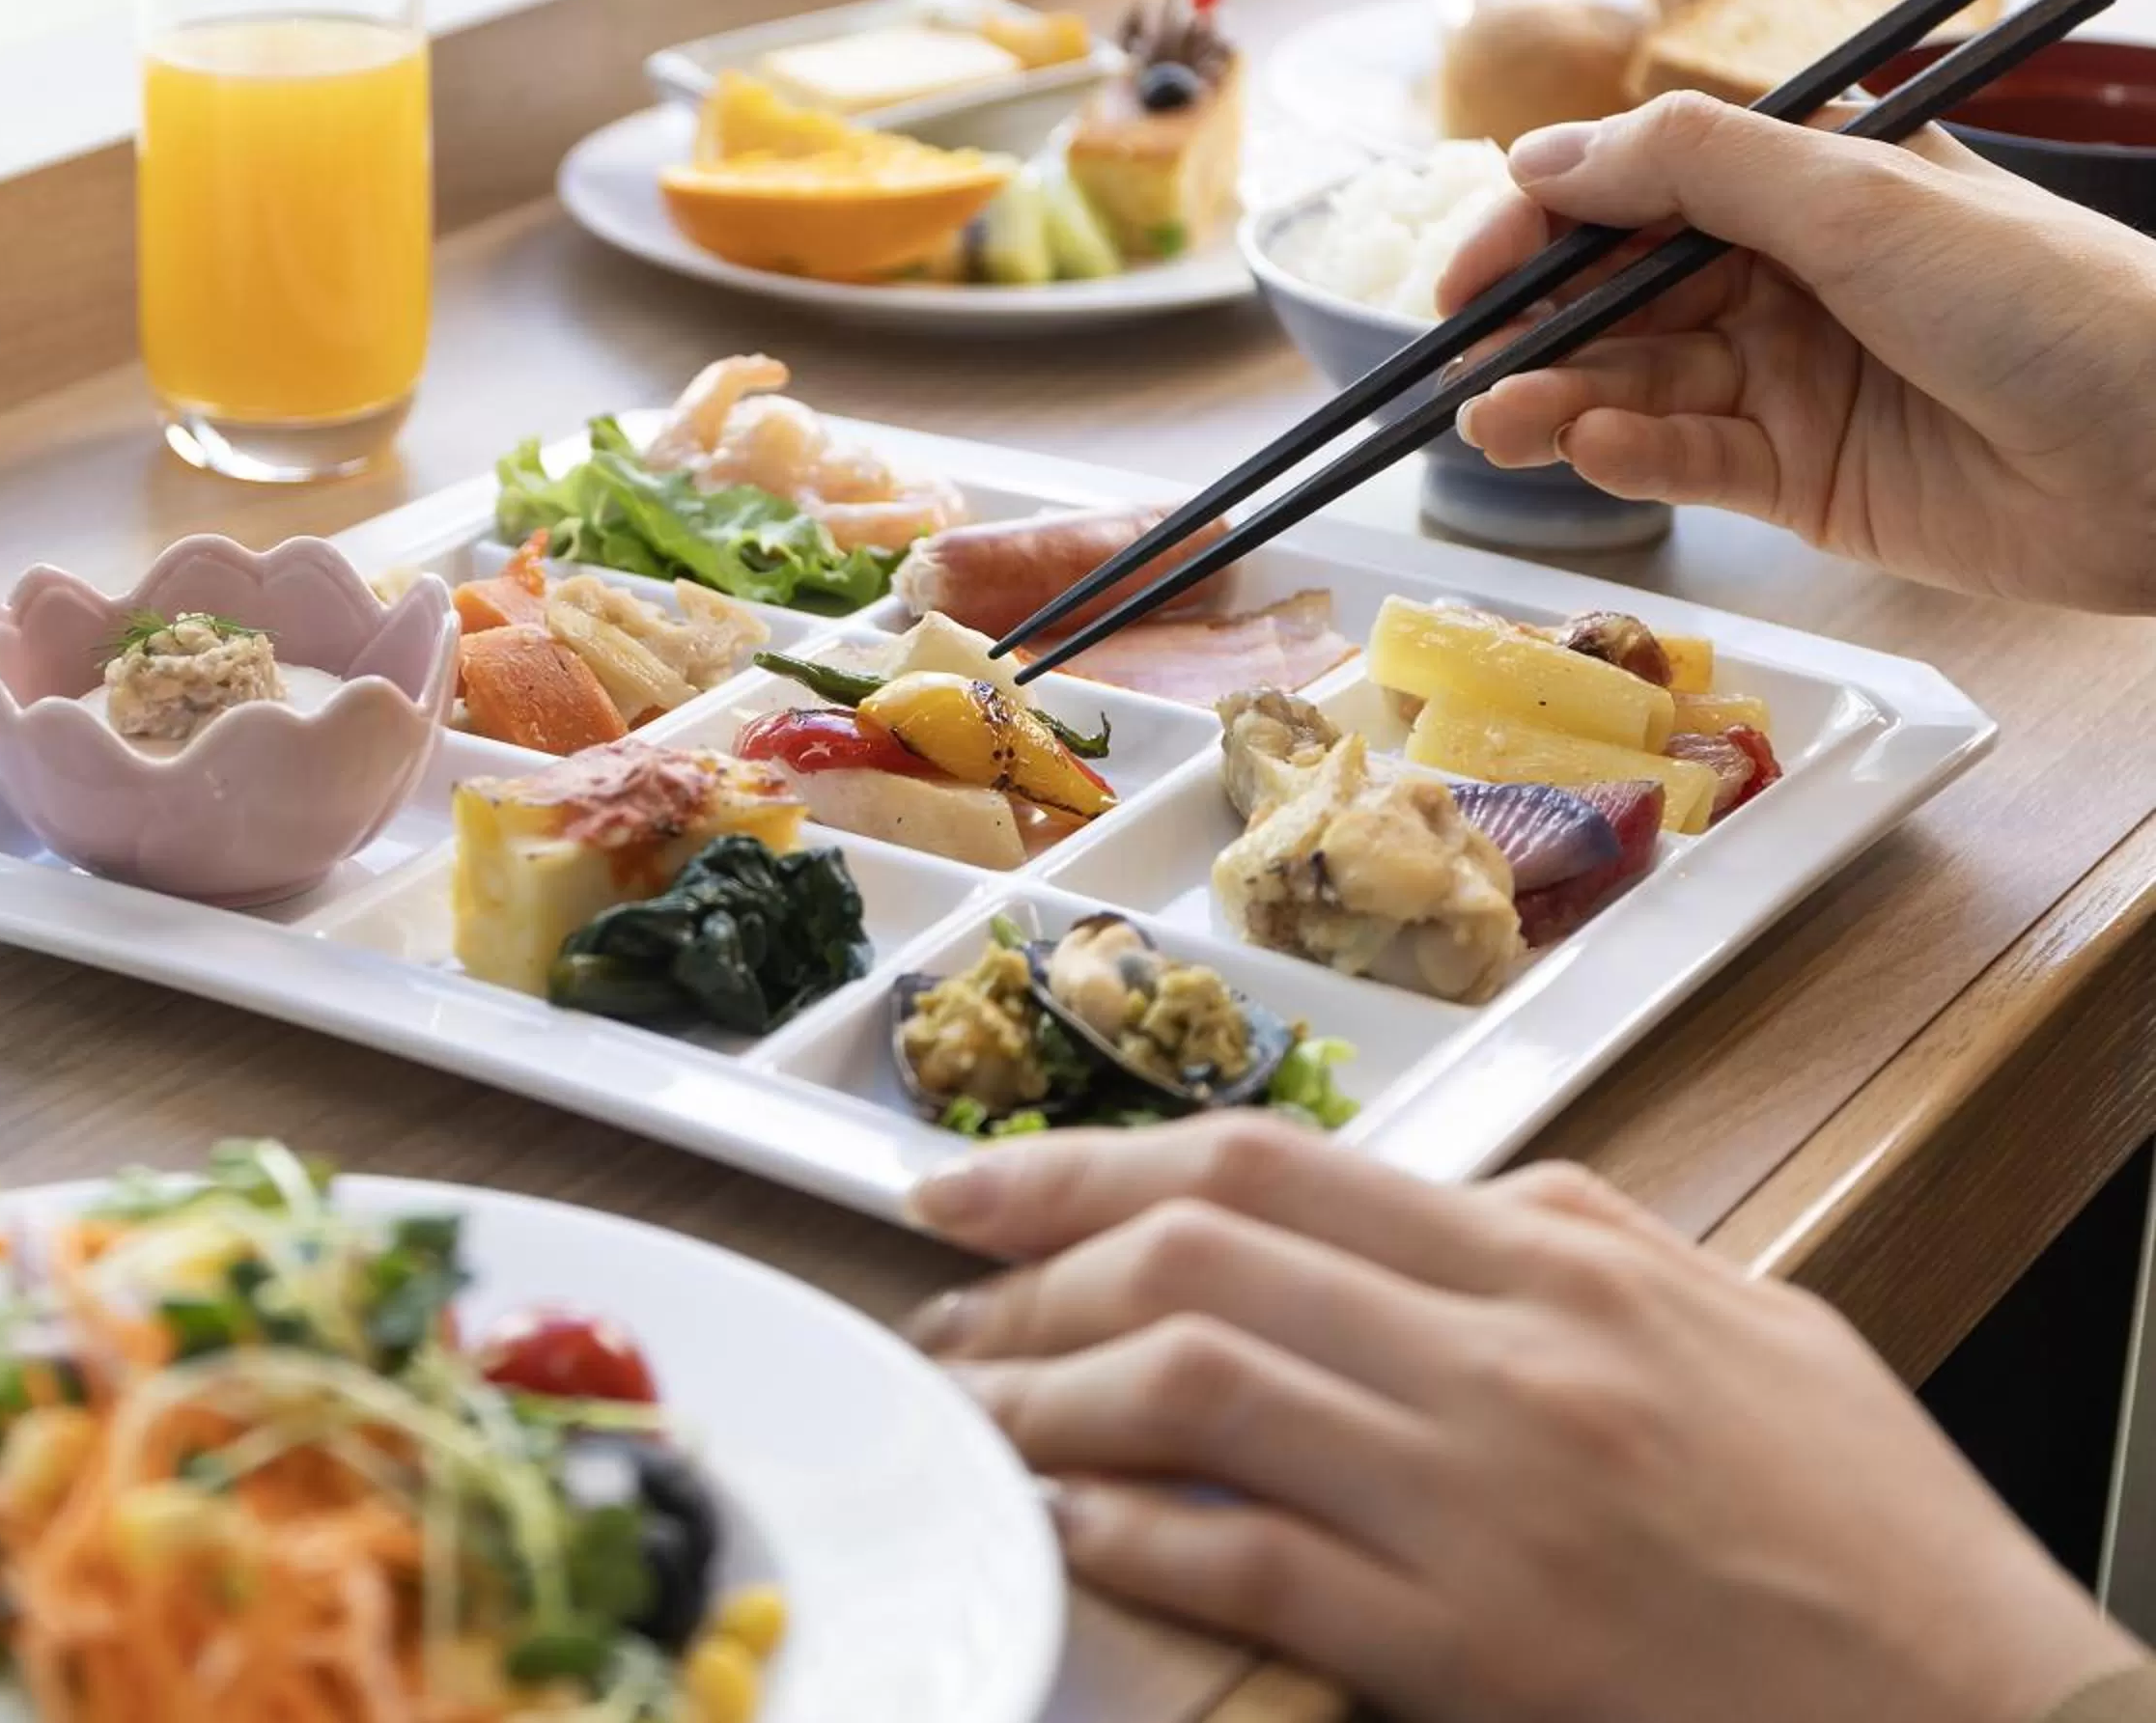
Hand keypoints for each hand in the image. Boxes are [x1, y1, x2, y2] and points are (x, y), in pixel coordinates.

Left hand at [908, 1116, 2140, 1722]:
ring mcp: (1480, 1502)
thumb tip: (1464, 1195)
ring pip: (1196, 1387)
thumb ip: (1587, 1238)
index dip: (1090, 1161)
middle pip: (1202, 1250)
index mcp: (1559, 1263)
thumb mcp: (1746, 1325)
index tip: (980, 1183)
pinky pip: (1252, 1563)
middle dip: (1033, 1259)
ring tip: (969, 1407)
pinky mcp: (1470, 1647)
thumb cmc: (1868, 1534)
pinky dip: (1134, 1536)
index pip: (1268, 1164)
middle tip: (941, 1293)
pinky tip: (1068, 1529)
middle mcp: (1504, 1357)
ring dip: (1047, 1392)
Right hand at [1436, 94, 2155, 613]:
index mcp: (1805, 182)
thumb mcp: (1857, 200)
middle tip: (1469, 364)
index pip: (1632, 189)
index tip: (1465, 273)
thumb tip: (1541, 151)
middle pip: (1618, 292)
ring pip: (1637, 381)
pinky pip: (1689, 459)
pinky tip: (1595, 451)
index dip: (1537, 225)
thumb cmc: (2044, 301)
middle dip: (1536, 326)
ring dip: (1560, 398)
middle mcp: (1788, 274)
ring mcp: (1791, 378)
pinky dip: (1631, 455)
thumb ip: (1692, 169)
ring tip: (1500, 423)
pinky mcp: (1802, 478)